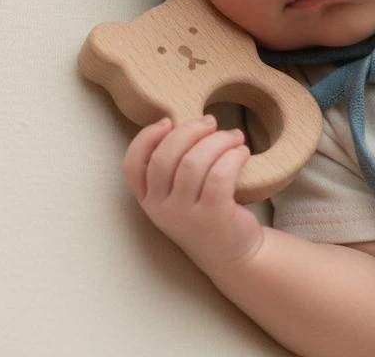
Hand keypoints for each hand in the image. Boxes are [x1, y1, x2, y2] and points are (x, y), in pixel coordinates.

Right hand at [122, 115, 263, 276]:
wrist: (232, 253)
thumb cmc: (206, 211)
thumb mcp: (179, 193)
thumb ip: (174, 165)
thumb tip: (188, 123)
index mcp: (148, 199)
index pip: (132, 166)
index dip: (146, 138)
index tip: (167, 121)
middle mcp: (161, 209)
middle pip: (165, 157)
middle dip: (190, 131)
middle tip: (211, 122)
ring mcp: (185, 215)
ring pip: (194, 163)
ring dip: (218, 140)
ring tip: (235, 137)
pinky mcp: (213, 217)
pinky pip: (220, 176)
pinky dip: (233, 157)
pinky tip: (242, 153)